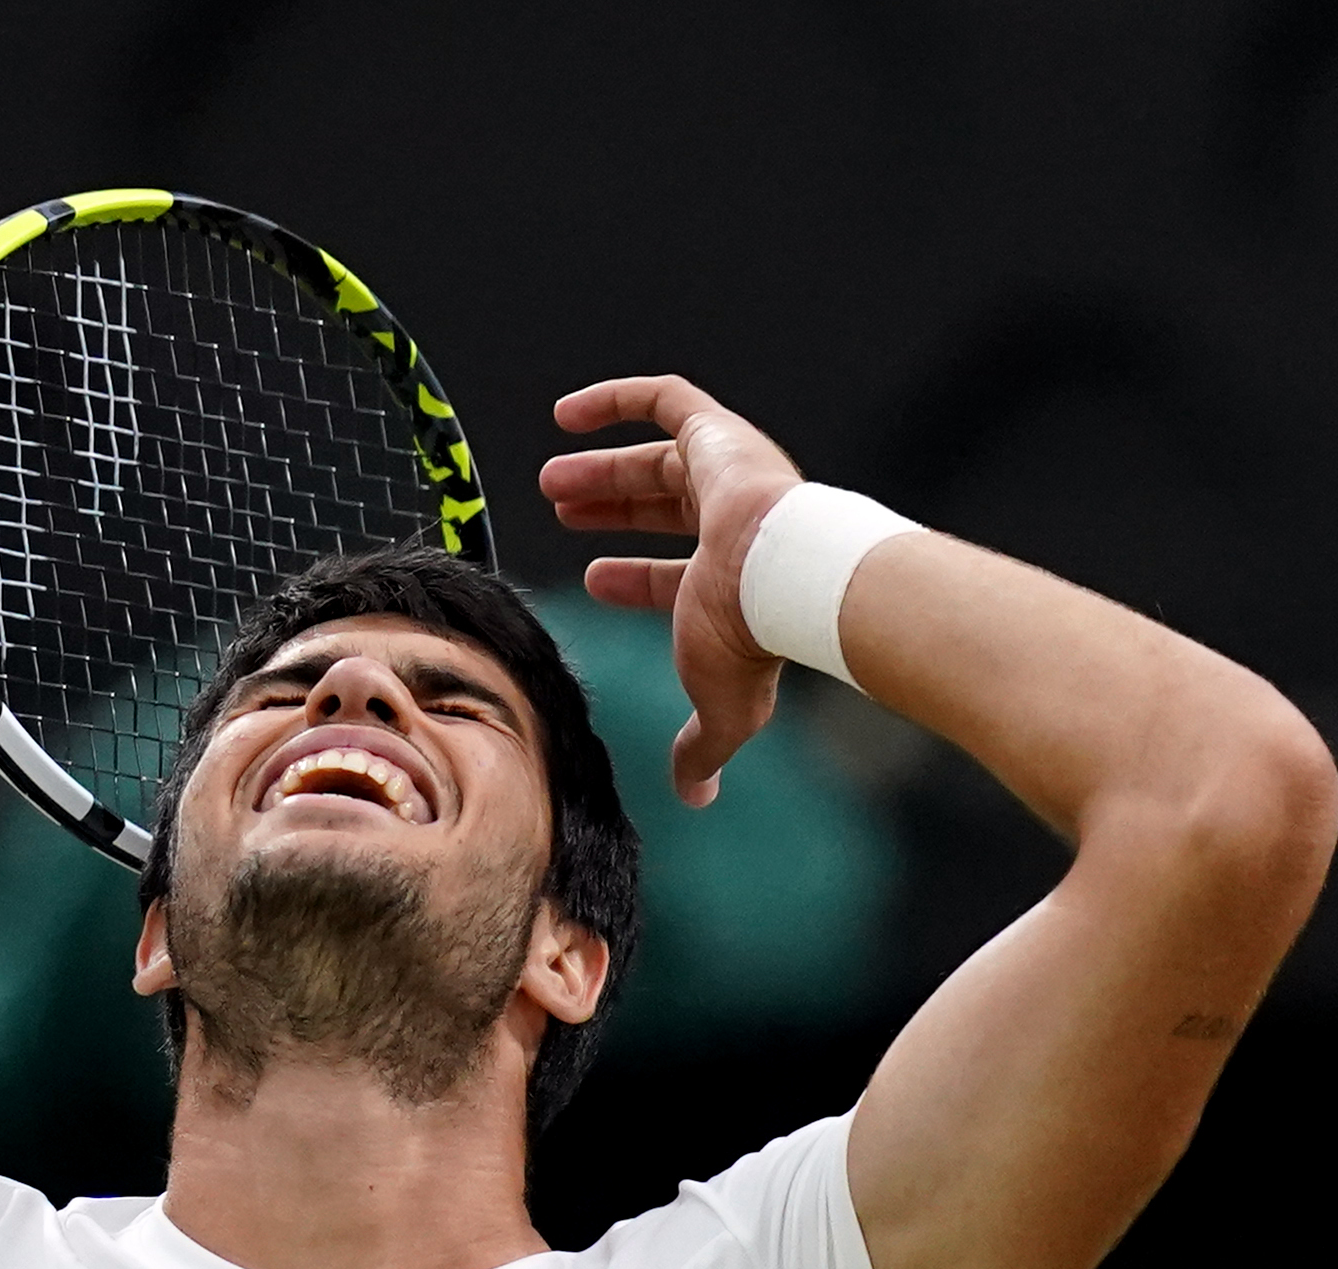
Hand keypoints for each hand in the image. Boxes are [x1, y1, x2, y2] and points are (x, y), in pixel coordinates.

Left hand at [539, 377, 804, 804]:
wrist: (786, 577)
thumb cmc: (752, 641)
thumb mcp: (719, 704)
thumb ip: (705, 748)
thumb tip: (698, 799)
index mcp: (735, 580)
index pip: (680, 571)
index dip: (633, 578)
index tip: (589, 580)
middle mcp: (737, 521)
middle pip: (665, 508)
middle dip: (612, 509)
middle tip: (560, 509)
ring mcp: (730, 474)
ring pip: (660, 458)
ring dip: (602, 467)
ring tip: (551, 478)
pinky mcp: (717, 434)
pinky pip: (665, 399)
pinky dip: (616, 400)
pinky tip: (564, 415)